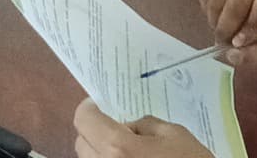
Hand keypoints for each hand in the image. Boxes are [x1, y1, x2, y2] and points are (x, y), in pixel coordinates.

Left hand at [74, 99, 214, 157]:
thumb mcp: (174, 134)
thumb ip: (145, 125)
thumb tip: (128, 127)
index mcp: (118, 147)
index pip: (84, 120)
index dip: (89, 109)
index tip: (99, 105)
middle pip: (82, 143)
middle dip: (95, 131)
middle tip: (117, 128)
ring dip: (101, 150)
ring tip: (127, 149)